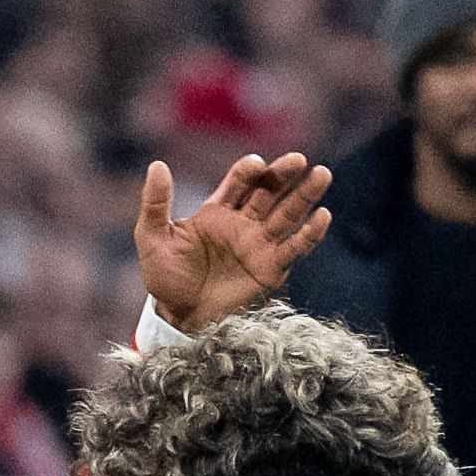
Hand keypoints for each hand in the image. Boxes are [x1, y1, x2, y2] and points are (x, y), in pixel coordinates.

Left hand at [135, 152, 333, 333]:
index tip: (257, 165)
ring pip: (287, 213)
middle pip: (269, 191)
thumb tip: (157, 165)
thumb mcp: (151, 237)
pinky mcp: (271, 268)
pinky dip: (310, 233)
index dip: (249, 171)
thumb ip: (155, 203)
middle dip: (283, 174)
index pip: (240, 181)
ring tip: (322, 175)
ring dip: (306, 195)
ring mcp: (260, 244)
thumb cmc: (165, 277)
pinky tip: (323, 216)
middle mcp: (243, 222)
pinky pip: (295, 248)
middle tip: (298, 160)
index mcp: (218, 210)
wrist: (178, 316)